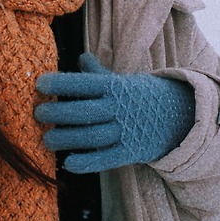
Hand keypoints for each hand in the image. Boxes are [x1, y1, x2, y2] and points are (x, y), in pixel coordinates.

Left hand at [34, 53, 195, 173]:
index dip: (61, 83)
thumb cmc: (141, 96)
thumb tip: (80, 57)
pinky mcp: (129, 152)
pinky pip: (106, 159)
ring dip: (66, 139)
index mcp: (114, 87)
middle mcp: (117, 108)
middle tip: (38, 114)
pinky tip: (69, 163)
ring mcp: (124, 131)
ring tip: (46, 140)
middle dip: (58, 113)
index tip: (40, 84)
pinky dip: (87, 163)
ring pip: (91, 137)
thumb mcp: (122, 80)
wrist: (181, 116)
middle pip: (84, 111)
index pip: (84, 83)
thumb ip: (98, 73)